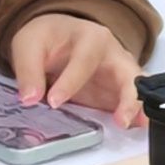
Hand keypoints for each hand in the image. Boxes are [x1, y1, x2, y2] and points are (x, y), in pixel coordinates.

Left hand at [11, 11, 145, 126]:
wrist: (56, 36)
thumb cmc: (46, 38)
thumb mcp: (28, 46)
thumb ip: (28, 71)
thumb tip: (30, 99)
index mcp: (90, 37)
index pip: (84, 61)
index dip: (70, 83)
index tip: (53, 102)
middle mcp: (112, 53)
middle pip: (128, 73)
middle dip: (128, 97)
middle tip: (121, 120)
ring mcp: (119, 72)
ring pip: (137, 88)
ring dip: (137, 108)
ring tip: (133, 126)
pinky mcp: (118, 90)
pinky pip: (133, 101)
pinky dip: (137, 114)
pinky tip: (136, 128)